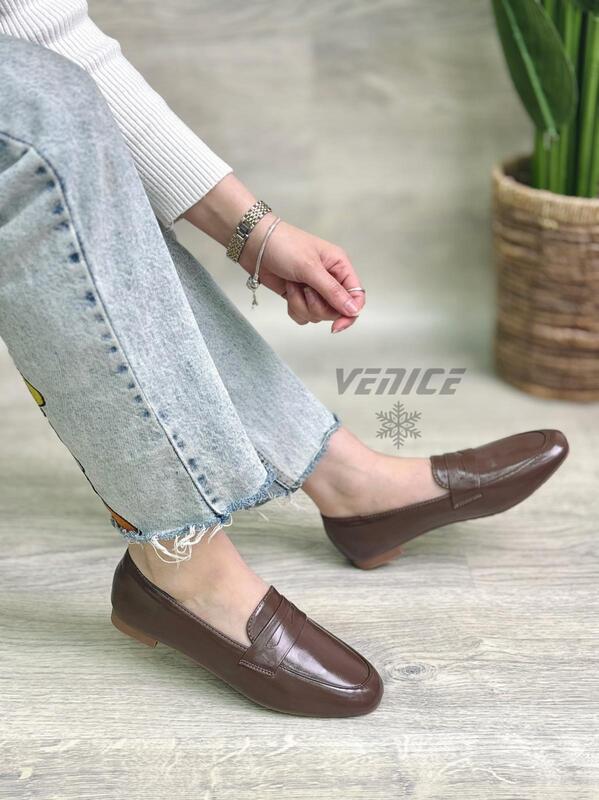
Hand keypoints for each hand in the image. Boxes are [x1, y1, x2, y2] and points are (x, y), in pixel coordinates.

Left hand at [182, 173, 364, 332]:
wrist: (255, 245)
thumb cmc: (285, 246)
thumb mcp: (310, 268)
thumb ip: (332, 291)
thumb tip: (353, 310)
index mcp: (340, 267)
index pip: (356, 296)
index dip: (350, 313)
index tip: (337, 325)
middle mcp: (330, 280)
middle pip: (336, 311)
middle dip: (318, 306)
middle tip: (306, 290)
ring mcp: (314, 290)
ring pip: (318, 316)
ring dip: (303, 305)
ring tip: (293, 285)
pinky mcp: (299, 297)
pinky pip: (303, 316)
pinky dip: (294, 307)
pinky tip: (288, 291)